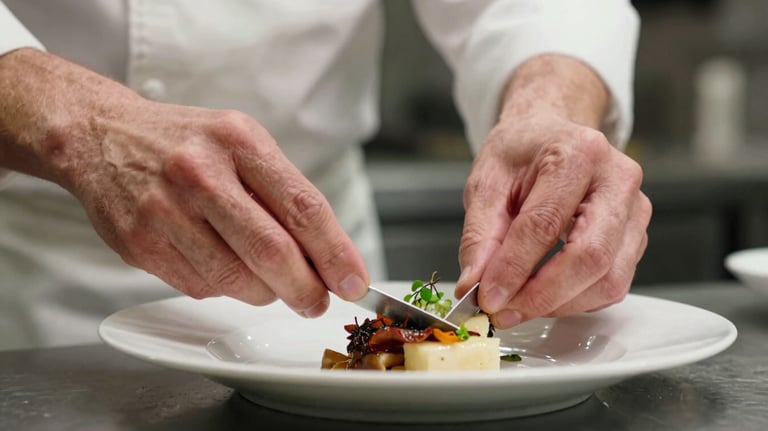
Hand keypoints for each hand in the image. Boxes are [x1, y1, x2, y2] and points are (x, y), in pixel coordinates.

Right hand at [0, 49, 369, 316]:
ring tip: (270, 283)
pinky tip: (222, 266)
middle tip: (317, 301)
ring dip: (265, 293)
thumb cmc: (187, 143)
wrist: (101, 136)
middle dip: (305, 289)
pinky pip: (200, 287)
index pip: (304, 207)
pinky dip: (224, 289)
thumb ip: (283, 193)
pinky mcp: (140, 244)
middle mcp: (200, 173)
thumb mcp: (241, 142)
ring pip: (236, 280)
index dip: (336, 253)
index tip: (355, 282)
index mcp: (238, 141)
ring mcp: (164, 210)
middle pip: (272, 252)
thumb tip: (327, 257)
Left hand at [456, 112, 650, 328]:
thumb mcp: (486, 183)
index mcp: (578, 153)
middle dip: (542, 295)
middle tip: (504, 311)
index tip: (488, 297)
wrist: (550, 136)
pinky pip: (613, 284)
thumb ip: (480, 236)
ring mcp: (636, 209)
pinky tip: (544, 292)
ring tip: (517, 303)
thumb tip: (475, 285)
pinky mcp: (637, 236)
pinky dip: (575, 299)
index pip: (545, 224)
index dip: (514, 268)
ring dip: (559, 304)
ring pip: (609, 280)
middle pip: (591, 257)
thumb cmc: (520, 153)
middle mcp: (618, 179)